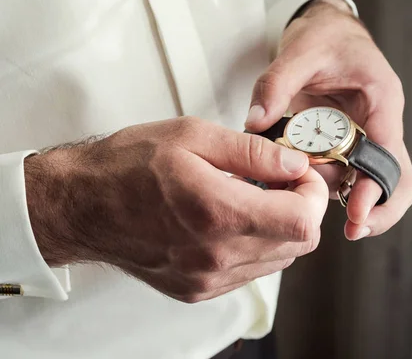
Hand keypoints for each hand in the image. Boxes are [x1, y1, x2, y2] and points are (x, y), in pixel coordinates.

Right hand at [24, 117, 327, 302]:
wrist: (82, 205)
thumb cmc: (128, 166)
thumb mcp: (193, 137)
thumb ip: (253, 152)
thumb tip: (294, 163)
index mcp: (217, 212)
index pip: (302, 221)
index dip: (313, 194)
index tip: (300, 174)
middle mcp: (215, 255)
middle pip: (298, 244)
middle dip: (301, 209)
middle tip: (279, 182)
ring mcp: (207, 278)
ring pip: (279, 260)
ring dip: (280, 228)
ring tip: (252, 198)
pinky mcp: (198, 290)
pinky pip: (251, 272)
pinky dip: (256, 245)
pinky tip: (233, 220)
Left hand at [245, 0, 411, 240]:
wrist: (328, 29)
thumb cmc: (326, 36)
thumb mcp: (301, 50)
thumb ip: (277, 83)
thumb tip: (256, 121)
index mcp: (381, 101)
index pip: (389, 156)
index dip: (376, 189)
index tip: (355, 215)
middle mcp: (380, 124)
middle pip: (393, 178)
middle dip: (375, 208)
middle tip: (352, 231)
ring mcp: (365, 135)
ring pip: (363, 180)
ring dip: (339, 195)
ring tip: (303, 201)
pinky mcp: (347, 142)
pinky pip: (343, 171)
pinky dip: (325, 184)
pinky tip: (300, 190)